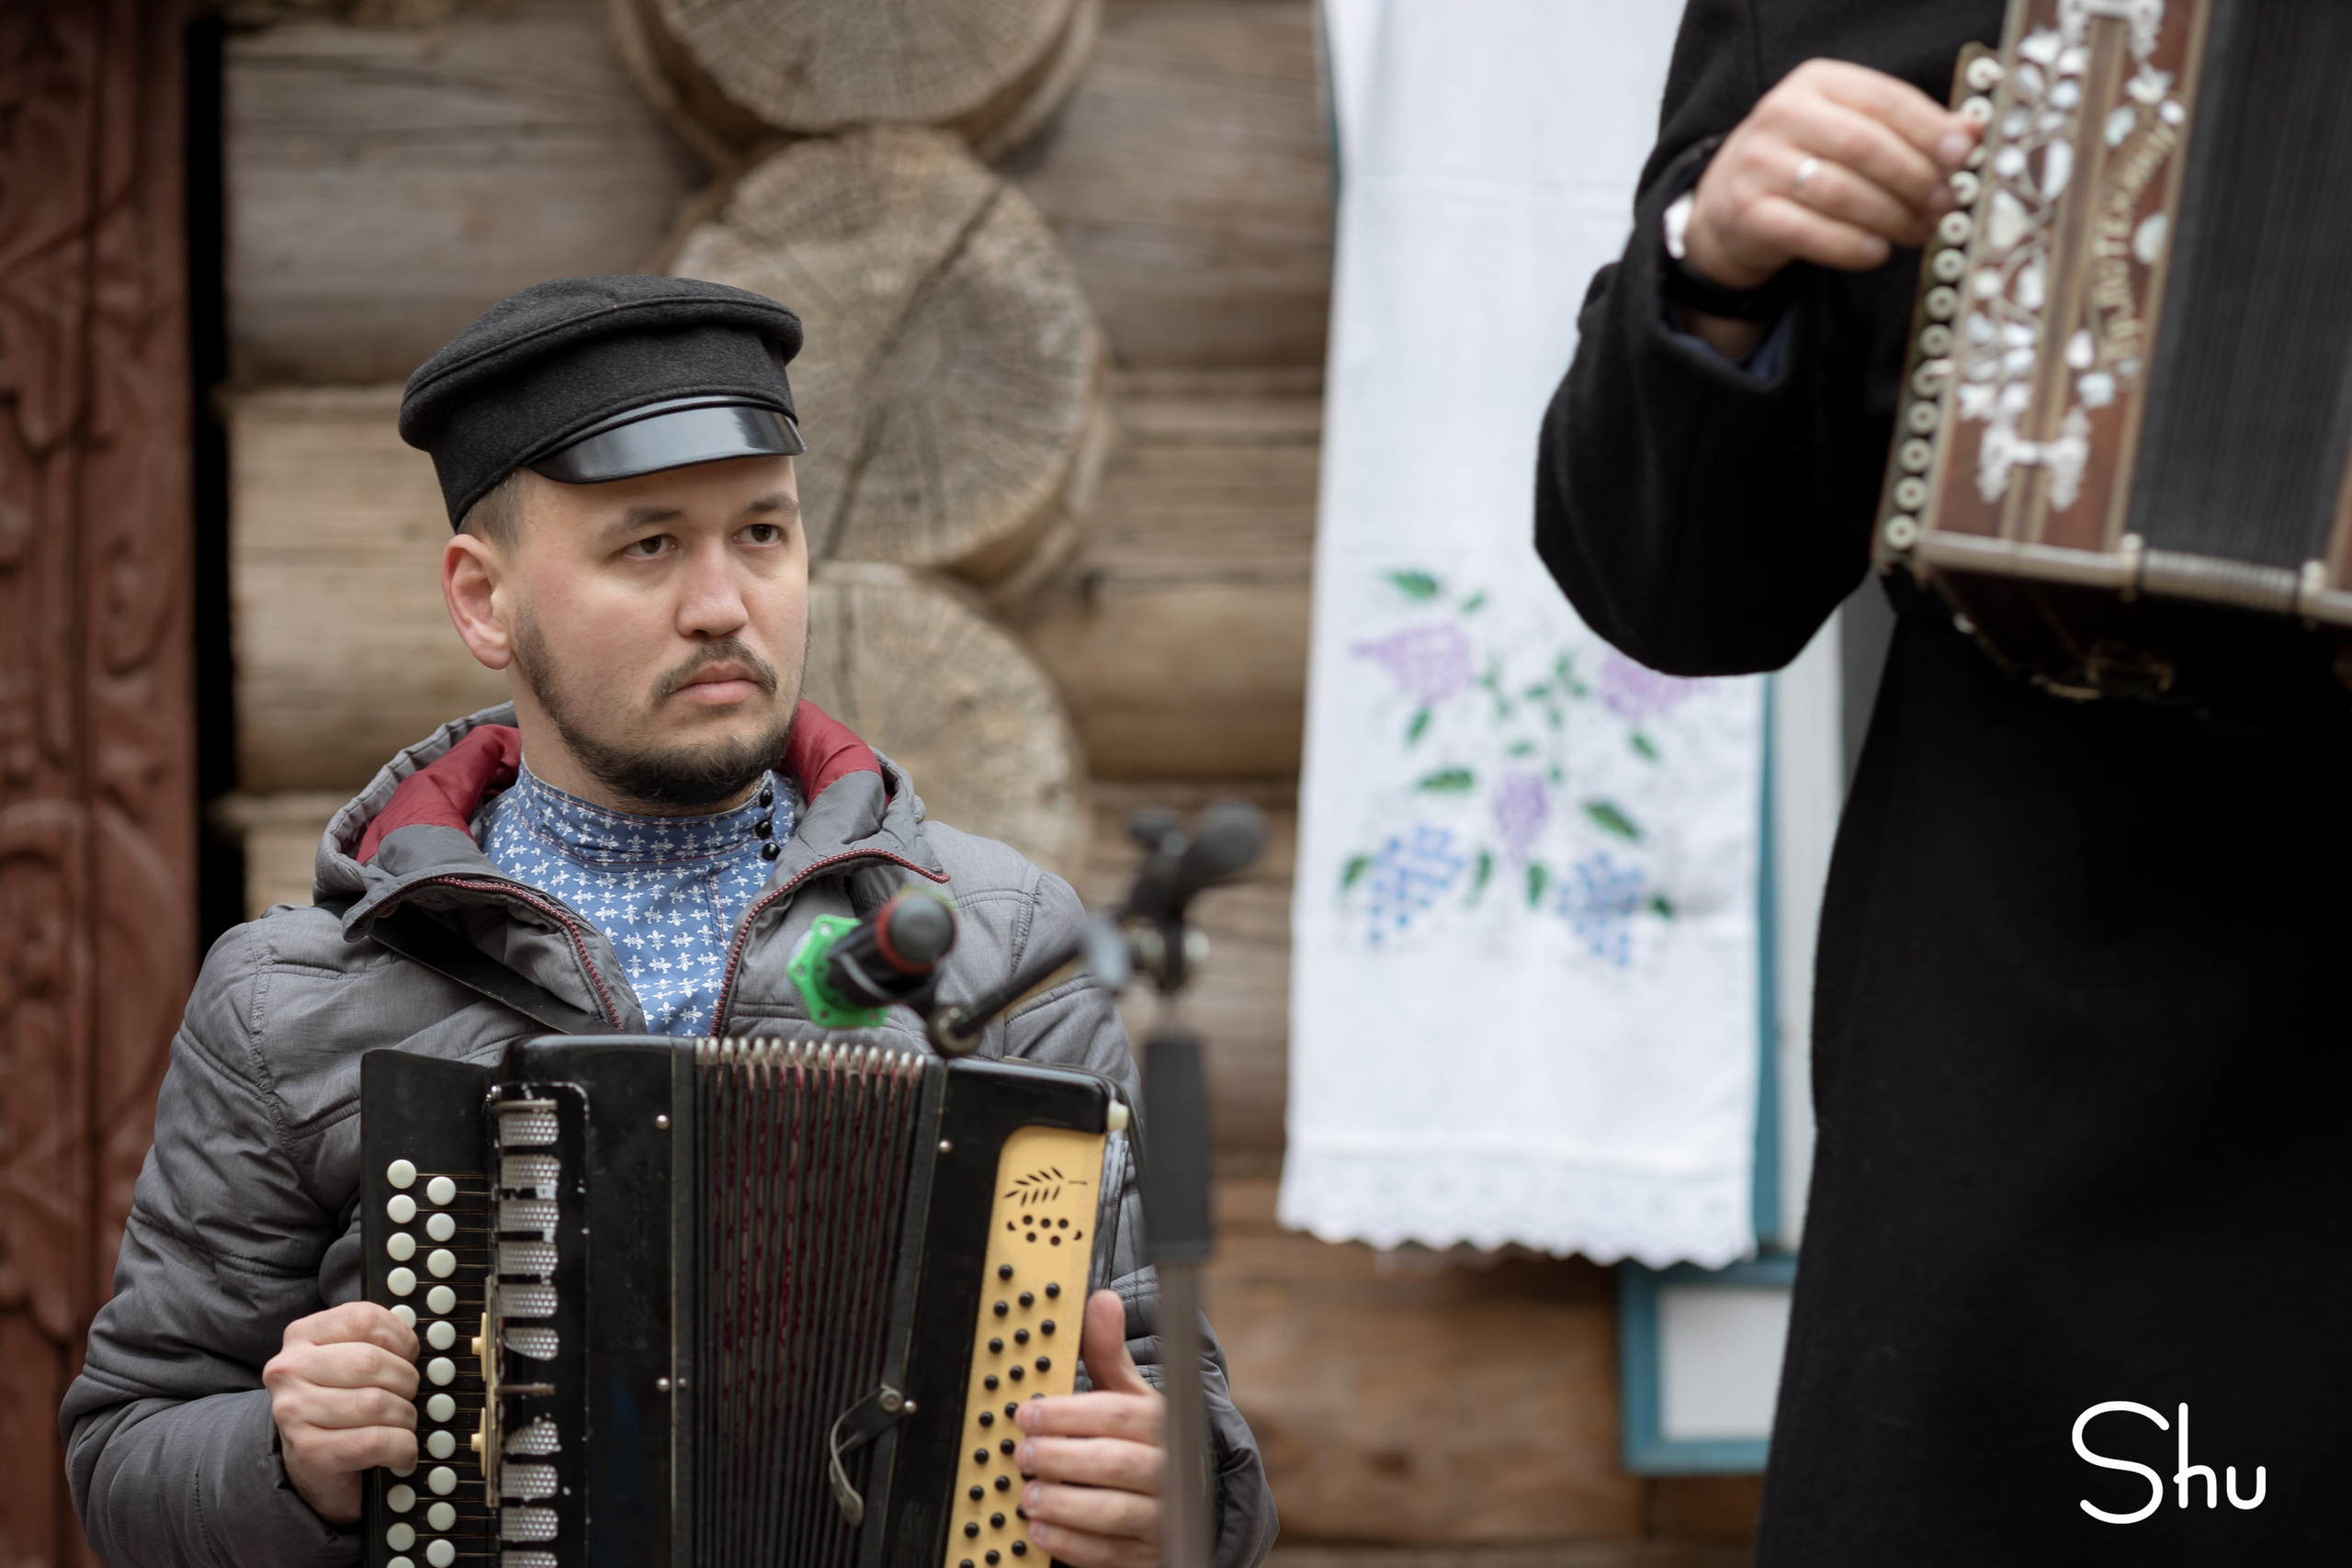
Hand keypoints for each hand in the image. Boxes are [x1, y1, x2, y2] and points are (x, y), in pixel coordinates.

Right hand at [262, 1302, 419, 1523]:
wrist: (306, 1462)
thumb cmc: (337, 1403)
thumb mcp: (344, 1358)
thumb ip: (374, 1341)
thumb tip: (417, 1348)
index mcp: (302, 1336)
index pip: (364, 1319)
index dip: (400, 1337)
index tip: (409, 1356)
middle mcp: (289, 1370)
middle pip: (371, 1362)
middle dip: (406, 1381)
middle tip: (408, 1396)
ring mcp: (294, 1411)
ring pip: (374, 1403)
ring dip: (405, 1417)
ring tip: (402, 1424)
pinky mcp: (309, 1451)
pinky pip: (375, 1441)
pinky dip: (402, 1447)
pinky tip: (401, 1450)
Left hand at [1014, 1288, 1165, 1567]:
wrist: (1185, 1499)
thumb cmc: (1142, 1438)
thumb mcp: (1130, 1394)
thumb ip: (1109, 1353)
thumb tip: (1102, 1300)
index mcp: (1161, 1422)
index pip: (1118, 1414)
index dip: (1069, 1413)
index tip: (1028, 1413)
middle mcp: (1167, 1468)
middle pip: (1115, 1463)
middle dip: (1062, 1457)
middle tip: (1023, 1454)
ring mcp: (1160, 1515)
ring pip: (1114, 1512)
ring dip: (1063, 1503)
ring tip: (1027, 1494)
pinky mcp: (1147, 1554)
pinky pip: (1109, 1552)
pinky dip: (1071, 1542)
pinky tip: (1040, 1528)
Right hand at [1684, 58, 1980, 291]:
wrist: (1728, 201)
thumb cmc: (1804, 160)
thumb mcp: (1850, 129)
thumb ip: (1905, 128)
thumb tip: (1970, 135)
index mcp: (1815, 83)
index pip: (1884, 99)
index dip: (1929, 129)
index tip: (1963, 157)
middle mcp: (1781, 115)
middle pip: (1865, 146)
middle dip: (1915, 179)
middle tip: (1946, 204)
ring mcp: (1758, 164)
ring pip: (1840, 192)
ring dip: (1890, 217)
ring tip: (1919, 232)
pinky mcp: (1746, 212)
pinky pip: (1808, 232)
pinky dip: (1851, 246)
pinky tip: (1878, 253)